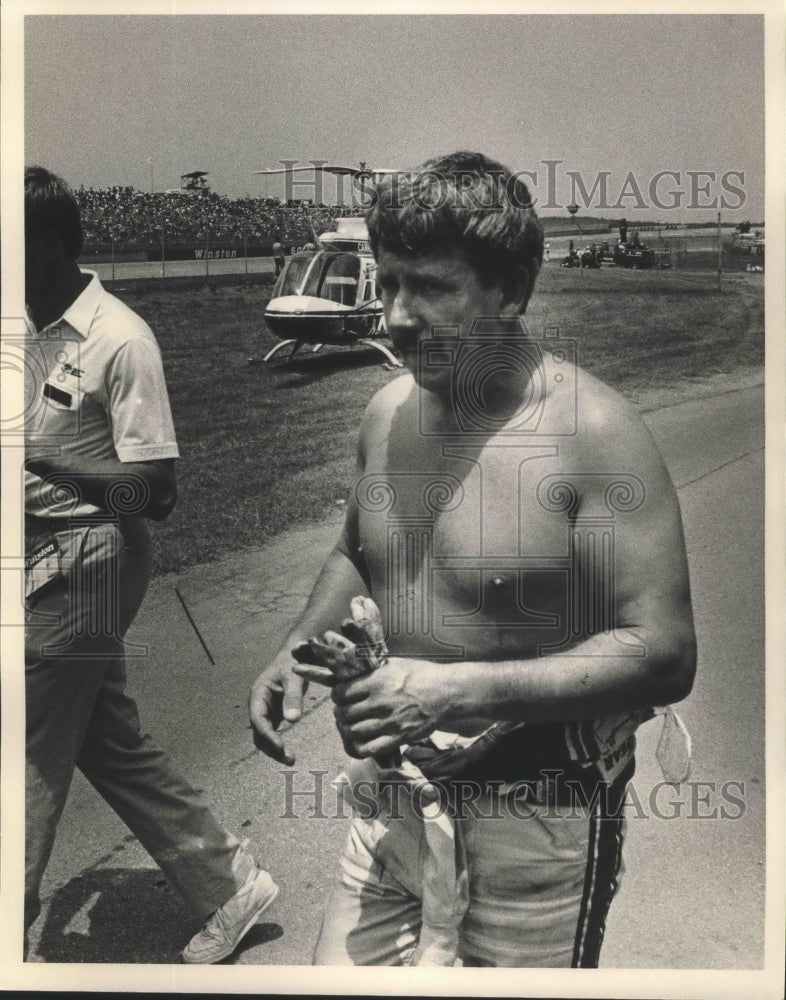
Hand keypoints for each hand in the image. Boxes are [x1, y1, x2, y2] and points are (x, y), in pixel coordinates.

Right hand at [249, 652, 306, 764]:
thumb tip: (292, 721)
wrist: (293, 656)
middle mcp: (258, 705)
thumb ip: (293, 697)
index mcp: (258, 694)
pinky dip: (278, 744)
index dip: (267, 734)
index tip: (280, 746)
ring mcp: (264, 711)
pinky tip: (288, 754)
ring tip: (291, 759)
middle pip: (258, 731)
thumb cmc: (292, 663)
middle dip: (271, 747)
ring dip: (274, 749)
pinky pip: (271, 733)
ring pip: (263, 736)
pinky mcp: (272, 715)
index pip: (258, 718)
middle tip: (289, 758)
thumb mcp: (294, 677)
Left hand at [331, 657, 449, 758]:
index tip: (341, 697)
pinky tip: (359, 742)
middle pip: (344, 713)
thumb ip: (372, 669)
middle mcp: (380, 702)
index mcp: (377, 682)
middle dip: (340, 714)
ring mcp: (389, 722)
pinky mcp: (398, 738)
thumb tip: (352, 667)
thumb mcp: (394, 664)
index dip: (337, 696)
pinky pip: (368, 749)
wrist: (446, 692)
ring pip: (352, 732)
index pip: (341, 693)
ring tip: (350, 726)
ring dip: (347, 730)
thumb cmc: (422, 675)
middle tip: (344, 713)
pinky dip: (358, 748)